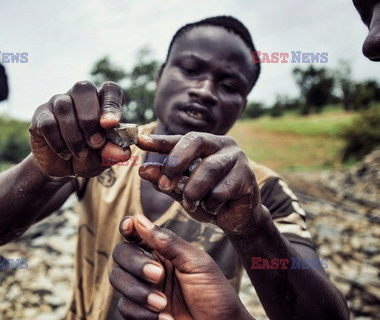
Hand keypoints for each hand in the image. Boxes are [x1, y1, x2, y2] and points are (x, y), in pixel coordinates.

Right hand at [29, 81, 130, 177]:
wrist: (61, 168)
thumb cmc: (88, 157)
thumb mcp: (103, 159)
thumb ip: (112, 153)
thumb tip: (124, 153)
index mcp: (101, 101)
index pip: (110, 90)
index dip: (111, 104)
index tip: (111, 124)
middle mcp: (79, 96)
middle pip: (83, 89)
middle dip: (90, 119)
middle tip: (95, 143)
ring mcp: (58, 102)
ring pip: (64, 107)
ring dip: (74, 136)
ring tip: (80, 154)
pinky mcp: (41, 115)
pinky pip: (48, 123)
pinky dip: (58, 142)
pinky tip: (65, 153)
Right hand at [110, 215, 252, 319]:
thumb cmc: (215, 294)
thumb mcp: (196, 263)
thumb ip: (168, 243)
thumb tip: (140, 219)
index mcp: (163, 250)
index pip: (137, 233)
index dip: (128, 226)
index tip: (129, 227)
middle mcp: (148, 266)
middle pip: (121, 253)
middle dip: (135, 263)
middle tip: (158, 275)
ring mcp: (142, 289)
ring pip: (118, 279)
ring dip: (138, 291)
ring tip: (162, 303)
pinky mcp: (140, 312)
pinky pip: (125, 307)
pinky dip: (142, 313)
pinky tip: (165, 318)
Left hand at [136, 133, 268, 234]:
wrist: (237, 218)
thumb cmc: (206, 198)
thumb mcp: (180, 190)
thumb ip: (163, 179)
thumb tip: (142, 170)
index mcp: (204, 143)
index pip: (178, 138)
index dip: (158, 141)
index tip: (139, 142)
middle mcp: (222, 144)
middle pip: (195, 141)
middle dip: (175, 163)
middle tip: (164, 185)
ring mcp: (237, 158)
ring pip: (208, 168)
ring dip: (193, 190)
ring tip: (188, 204)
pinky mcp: (248, 177)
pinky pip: (222, 189)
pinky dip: (210, 203)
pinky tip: (211, 209)